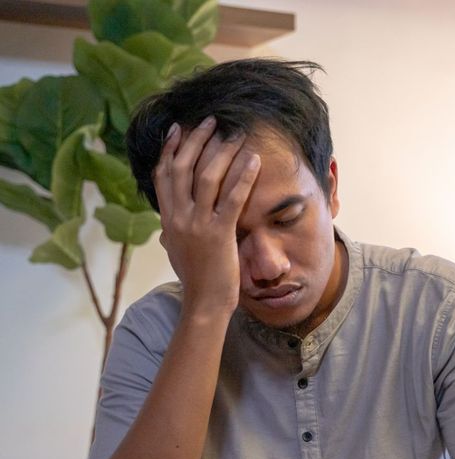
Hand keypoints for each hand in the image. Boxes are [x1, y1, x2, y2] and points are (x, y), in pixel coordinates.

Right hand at [153, 116, 260, 315]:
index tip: (179, 128)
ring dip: (221, 151)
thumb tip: (166, 227)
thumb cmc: (196, 279)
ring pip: (206, 177)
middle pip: (183, 168)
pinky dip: (243, 176)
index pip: (163, 175)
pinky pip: (232, 198)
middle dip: (197, 140)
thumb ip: (172, 233)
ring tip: (235, 134)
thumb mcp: (177, 251)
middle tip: (212, 121)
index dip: (170, 149)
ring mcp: (197, 225)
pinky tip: (254, 160)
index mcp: (167, 220)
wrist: (204, 303)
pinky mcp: (219, 234)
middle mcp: (178, 218)